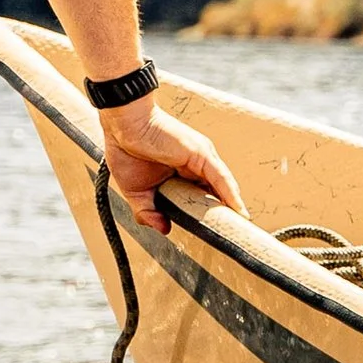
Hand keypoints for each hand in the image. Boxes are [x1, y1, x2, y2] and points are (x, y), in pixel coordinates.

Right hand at [100, 101, 245, 231]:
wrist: (122, 126)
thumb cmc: (126, 150)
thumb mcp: (136, 192)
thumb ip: (148, 212)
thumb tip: (164, 228)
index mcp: (180, 173)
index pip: (200, 196)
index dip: (208, 214)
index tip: (215, 232)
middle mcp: (194, 165)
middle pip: (215, 192)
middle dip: (224, 213)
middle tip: (232, 235)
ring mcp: (199, 159)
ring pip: (222, 187)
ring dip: (232, 208)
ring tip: (240, 228)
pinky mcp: (201, 154)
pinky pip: (221, 177)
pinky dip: (231, 195)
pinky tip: (239, 211)